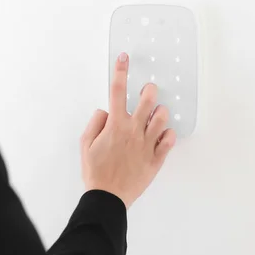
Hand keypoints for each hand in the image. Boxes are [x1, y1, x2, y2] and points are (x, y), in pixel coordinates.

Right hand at [80, 52, 176, 208]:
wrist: (107, 197)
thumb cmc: (95, 171)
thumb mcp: (86, 144)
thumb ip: (95, 122)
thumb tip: (106, 112)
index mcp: (115, 125)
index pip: (117, 90)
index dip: (120, 71)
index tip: (124, 58)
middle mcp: (133, 131)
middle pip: (148, 99)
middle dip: (149, 90)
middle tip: (147, 91)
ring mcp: (147, 144)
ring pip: (163, 118)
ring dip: (160, 112)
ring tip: (155, 115)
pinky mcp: (156, 158)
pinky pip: (169, 140)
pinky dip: (168, 134)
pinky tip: (162, 135)